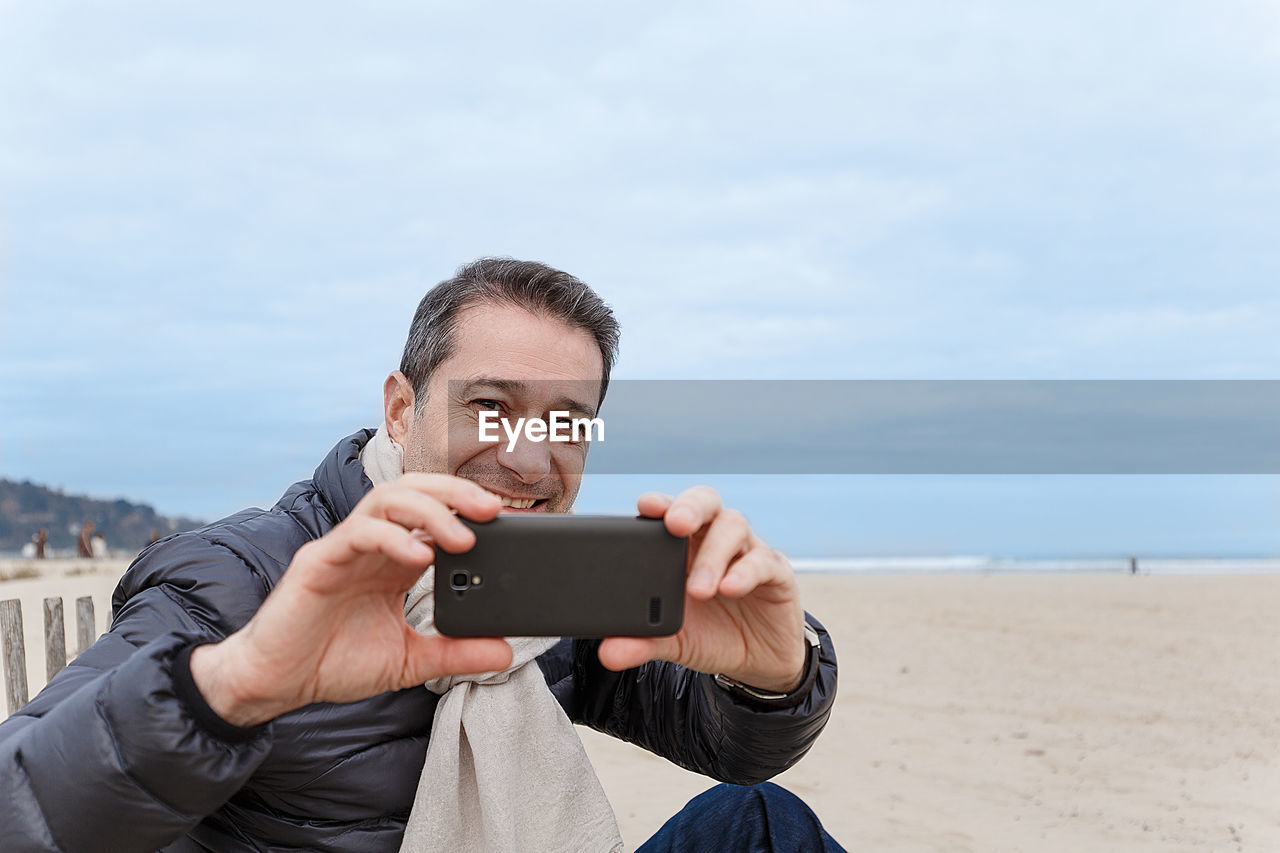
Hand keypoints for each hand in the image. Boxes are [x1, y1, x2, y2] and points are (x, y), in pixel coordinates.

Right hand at [189, 474, 512, 726]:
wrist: (276, 684)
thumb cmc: (333, 662)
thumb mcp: (410, 660)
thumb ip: (456, 652)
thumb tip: (506, 651)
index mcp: (395, 560)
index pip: (436, 515)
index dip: (470, 509)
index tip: (508, 522)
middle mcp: (372, 545)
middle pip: (416, 491)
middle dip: (457, 493)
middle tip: (494, 511)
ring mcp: (344, 548)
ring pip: (388, 500)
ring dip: (431, 510)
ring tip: (463, 536)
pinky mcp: (318, 561)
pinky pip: (358, 533)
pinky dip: (392, 539)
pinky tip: (419, 557)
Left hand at [597, 487, 805, 692]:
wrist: (757, 662)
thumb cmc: (710, 635)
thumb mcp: (673, 641)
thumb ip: (641, 642)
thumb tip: (607, 653)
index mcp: (683, 546)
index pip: (670, 511)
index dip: (659, 503)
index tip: (645, 505)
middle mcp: (714, 539)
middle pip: (705, 501)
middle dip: (689, 507)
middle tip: (675, 524)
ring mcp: (747, 552)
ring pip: (733, 526)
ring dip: (713, 554)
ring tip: (698, 589)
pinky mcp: (775, 572)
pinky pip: (763, 560)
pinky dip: (745, 572)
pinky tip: (730, 589)